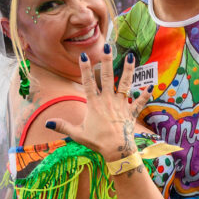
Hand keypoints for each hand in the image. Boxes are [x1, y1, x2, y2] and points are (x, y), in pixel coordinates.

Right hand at [45, 45, 151, 161]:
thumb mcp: (78, 134)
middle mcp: (108, 101)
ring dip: (128, 70)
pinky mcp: (131, 112)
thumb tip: (48, 123)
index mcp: (94, 104)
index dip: (85, 69)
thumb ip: (63, 126)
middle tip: (107, 46)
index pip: (88, 83)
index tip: (84, 56)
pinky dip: (145, 95)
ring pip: (125, 84)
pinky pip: (139, 102)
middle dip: (107, 61)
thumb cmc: (97, 142)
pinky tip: (151, 86)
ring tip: (131, 57)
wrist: (117, 151)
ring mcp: (121, 105)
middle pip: (107, 77)